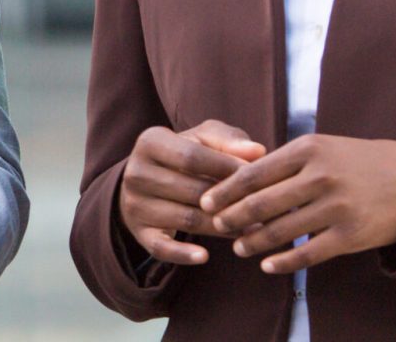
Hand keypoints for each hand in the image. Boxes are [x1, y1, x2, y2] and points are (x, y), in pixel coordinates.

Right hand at [118, 121, 267, 265]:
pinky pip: (161, 248)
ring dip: (222, 227)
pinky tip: (204, 256)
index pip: (192, 156)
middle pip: (192, 191)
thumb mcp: (203, 139)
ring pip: (185, 219)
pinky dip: (182, 254)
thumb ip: (229, 141)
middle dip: (229, 201)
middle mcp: (136, 172)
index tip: (256, 177)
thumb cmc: (186, 154)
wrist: (149, 179)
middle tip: (260, 209)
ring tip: (252, 230)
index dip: (226, 167)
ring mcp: (134, 204)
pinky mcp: (138, 232)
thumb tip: (258, 152)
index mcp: (150, 142)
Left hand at [198, 134, 395, 275]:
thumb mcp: (322, 147)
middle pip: (262, 203)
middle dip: (232, 217)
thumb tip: (239, 178)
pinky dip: (283, 262)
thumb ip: (285, 162)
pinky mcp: (350, 235)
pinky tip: (268, 266)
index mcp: (308, 149)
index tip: (206, 201)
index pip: (254, 172)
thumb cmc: (357, 162)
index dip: (225, 190)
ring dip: (254, 242)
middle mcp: (321, 176)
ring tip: (239, 248)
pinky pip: (307, 254)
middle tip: (215, 226)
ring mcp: (336, 207)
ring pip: (281, 231)